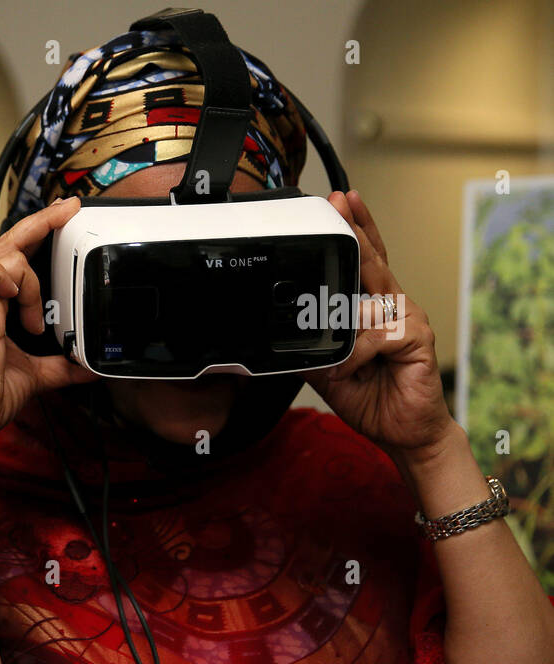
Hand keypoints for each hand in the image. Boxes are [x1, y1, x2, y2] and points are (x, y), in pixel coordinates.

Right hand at [0, 196, 95, 446]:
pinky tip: (18, 310)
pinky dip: (12, 283)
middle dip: (40, 223)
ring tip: (32, 321)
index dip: (34, 235)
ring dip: (28, 281)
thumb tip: (87, 364)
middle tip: (68, 209)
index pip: (10, 258)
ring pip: (4, 255)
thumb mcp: (34, 375)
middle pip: (6, 243)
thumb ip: (60, 365)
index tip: (61, 220)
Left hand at [303, 189, 455, 469]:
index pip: (365, 260)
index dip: (356, 229)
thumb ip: (310, 348)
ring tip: (333, 331)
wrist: (401, 431)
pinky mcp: (417, 338)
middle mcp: (392, 306)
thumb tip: (277, 335)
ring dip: (345, 312)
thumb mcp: (327, 370)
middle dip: (357, 228)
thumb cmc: (370, 397)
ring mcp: (408, 320)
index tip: (339, 202)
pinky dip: (358, 353)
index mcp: (372, 309)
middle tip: (341, 201)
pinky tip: (353, 368)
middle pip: (374, 260)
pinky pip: (378, 335)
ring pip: (373, 295)